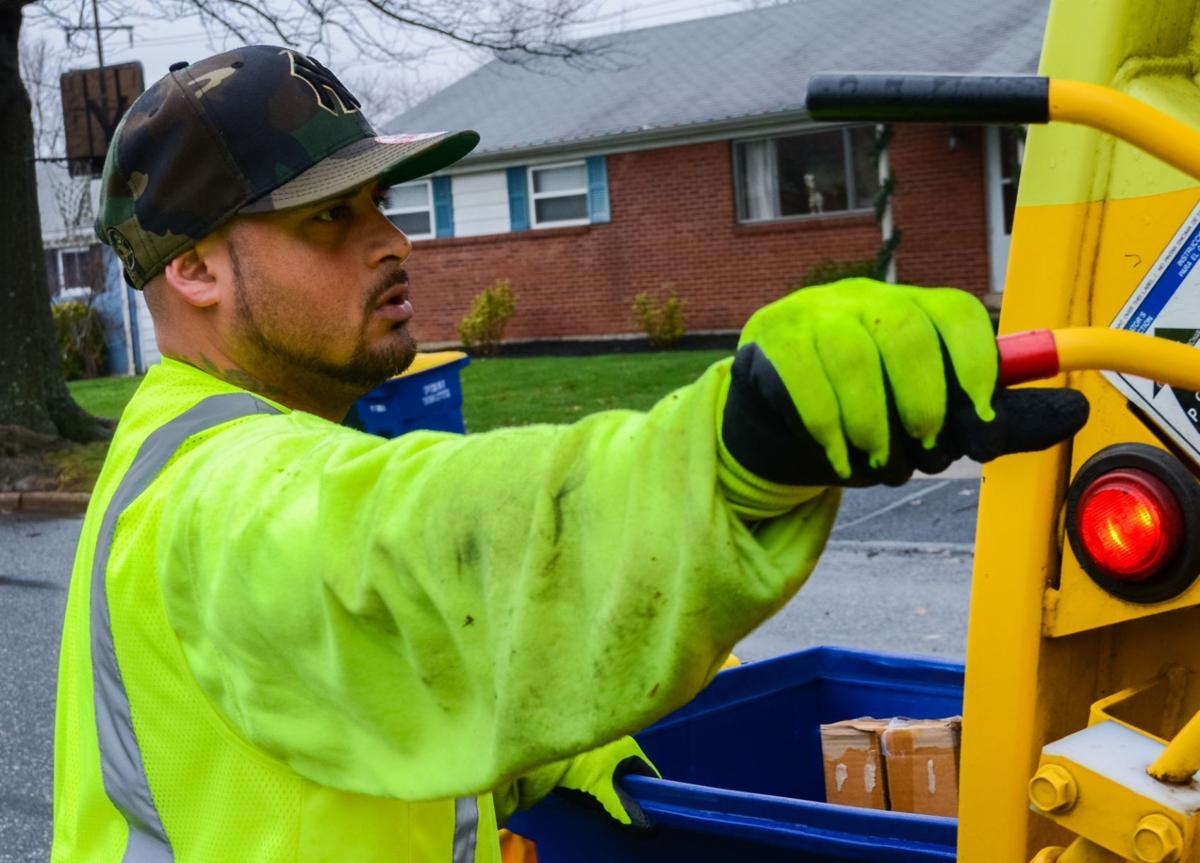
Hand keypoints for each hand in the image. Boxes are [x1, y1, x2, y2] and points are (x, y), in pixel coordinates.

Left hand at [555, 736, 658, 829]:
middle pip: (631, 771)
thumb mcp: (602, 792)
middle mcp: (617, 739)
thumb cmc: (575, 769)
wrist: (542, 755)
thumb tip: (645, 827)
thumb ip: (624, 810)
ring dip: (615, 785)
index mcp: (627, 746)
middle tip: (627, 808)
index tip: (650, 809)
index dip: (650, 792)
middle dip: (630, 790)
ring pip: (616, 769)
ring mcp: (601, 742)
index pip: (648, 772)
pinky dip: (602, 779)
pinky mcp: (587, 748)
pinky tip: (593, 790)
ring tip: (608, 801)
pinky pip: (603, 766)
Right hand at [720, 279, 1088, 486]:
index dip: (976, 366)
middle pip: (906, 330)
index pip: (956, 314)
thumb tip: (1076, 412)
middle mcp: (865, 299)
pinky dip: (827, 428)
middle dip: (925, 403)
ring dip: (873, 424)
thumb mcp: (937, 421)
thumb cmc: (866, 418)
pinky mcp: (771, 339)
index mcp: (914, 309)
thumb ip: (998, 419)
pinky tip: (839, 459)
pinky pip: (802, 376)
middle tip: (927, 451)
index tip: (982, 423)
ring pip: (852, 354)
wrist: (782, 428)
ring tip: (878, 465)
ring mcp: (814, 313)